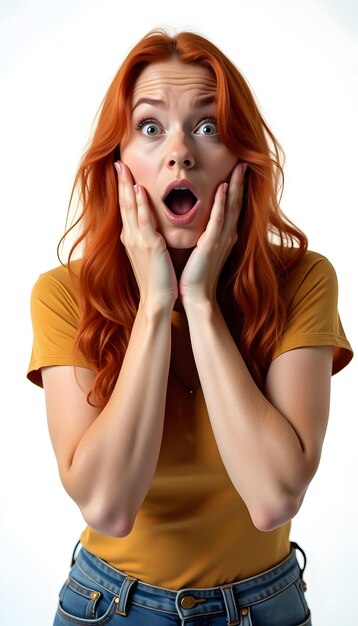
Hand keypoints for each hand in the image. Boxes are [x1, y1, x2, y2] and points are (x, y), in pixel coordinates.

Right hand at [115, 161, 177, 310]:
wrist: (157, 300)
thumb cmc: (157, 280)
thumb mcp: (150, 256)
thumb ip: (149, 239)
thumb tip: (152, 229)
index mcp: (131, 239)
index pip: (126, 209)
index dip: (123, 190)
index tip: (121, 172)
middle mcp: (130, 237)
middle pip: (124, 204)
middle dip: (120, 182)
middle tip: (118, 162)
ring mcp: (137, 241)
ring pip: (130, 208)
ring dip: (126, 186)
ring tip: (123, 167)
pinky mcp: (149, 246)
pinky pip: (143, 220)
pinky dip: (140, 203)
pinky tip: (138, 189)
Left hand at [179, 162, 246, 307]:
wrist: (196, 296)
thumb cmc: (195, 275)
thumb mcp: (203, 250)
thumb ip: (204, 235)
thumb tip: (199, 223)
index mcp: (223, 236)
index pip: (232, 206)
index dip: (236, 187)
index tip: (238, 169)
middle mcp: (227, 235)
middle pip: (237, 202)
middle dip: (240, 181)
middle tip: (245, 160)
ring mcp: (221, 239)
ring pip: (232, 207)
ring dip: (235, 185)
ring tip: (240, 166)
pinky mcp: (212, 245)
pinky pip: (218, 220)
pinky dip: (223, 203)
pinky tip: (224, 187)